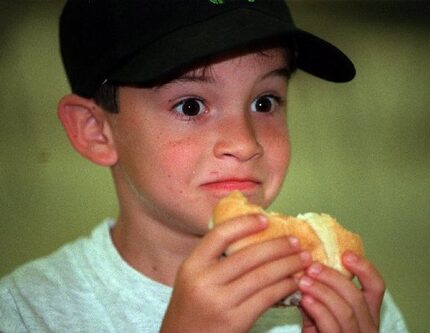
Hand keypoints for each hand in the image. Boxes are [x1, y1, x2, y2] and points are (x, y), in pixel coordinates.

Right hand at [160, 215, 311, 332]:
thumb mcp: (191, 279)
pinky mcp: (236, 321)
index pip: (219, 235)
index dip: (244, 223)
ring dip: (287, 265)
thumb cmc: (191, 308)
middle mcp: (204, 282)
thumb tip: (250, 235)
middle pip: (247, 255)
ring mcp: (220, 302)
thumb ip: (213, 260)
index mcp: (191, 266)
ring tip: (302, 259)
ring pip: (262, 276)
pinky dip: (284, 286)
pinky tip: (294, 281)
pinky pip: (267, 297)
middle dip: (277, 246)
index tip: (265, 219)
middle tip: (296, 240)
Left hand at [298, 252, 384, 332]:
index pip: (376, 286)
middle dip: (333, 278)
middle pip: (358, 297)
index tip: (346, 255)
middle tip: (312, 267)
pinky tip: (305, 300)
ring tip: (303, 282)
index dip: (364, 268)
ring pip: (347, 311)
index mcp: (367, 311)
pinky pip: (333, 327)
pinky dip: (319, 310)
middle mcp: (367, 326)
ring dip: (322, 292)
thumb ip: (320, 289)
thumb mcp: (322, 306)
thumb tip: (306, 263)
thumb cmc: (317, 327)